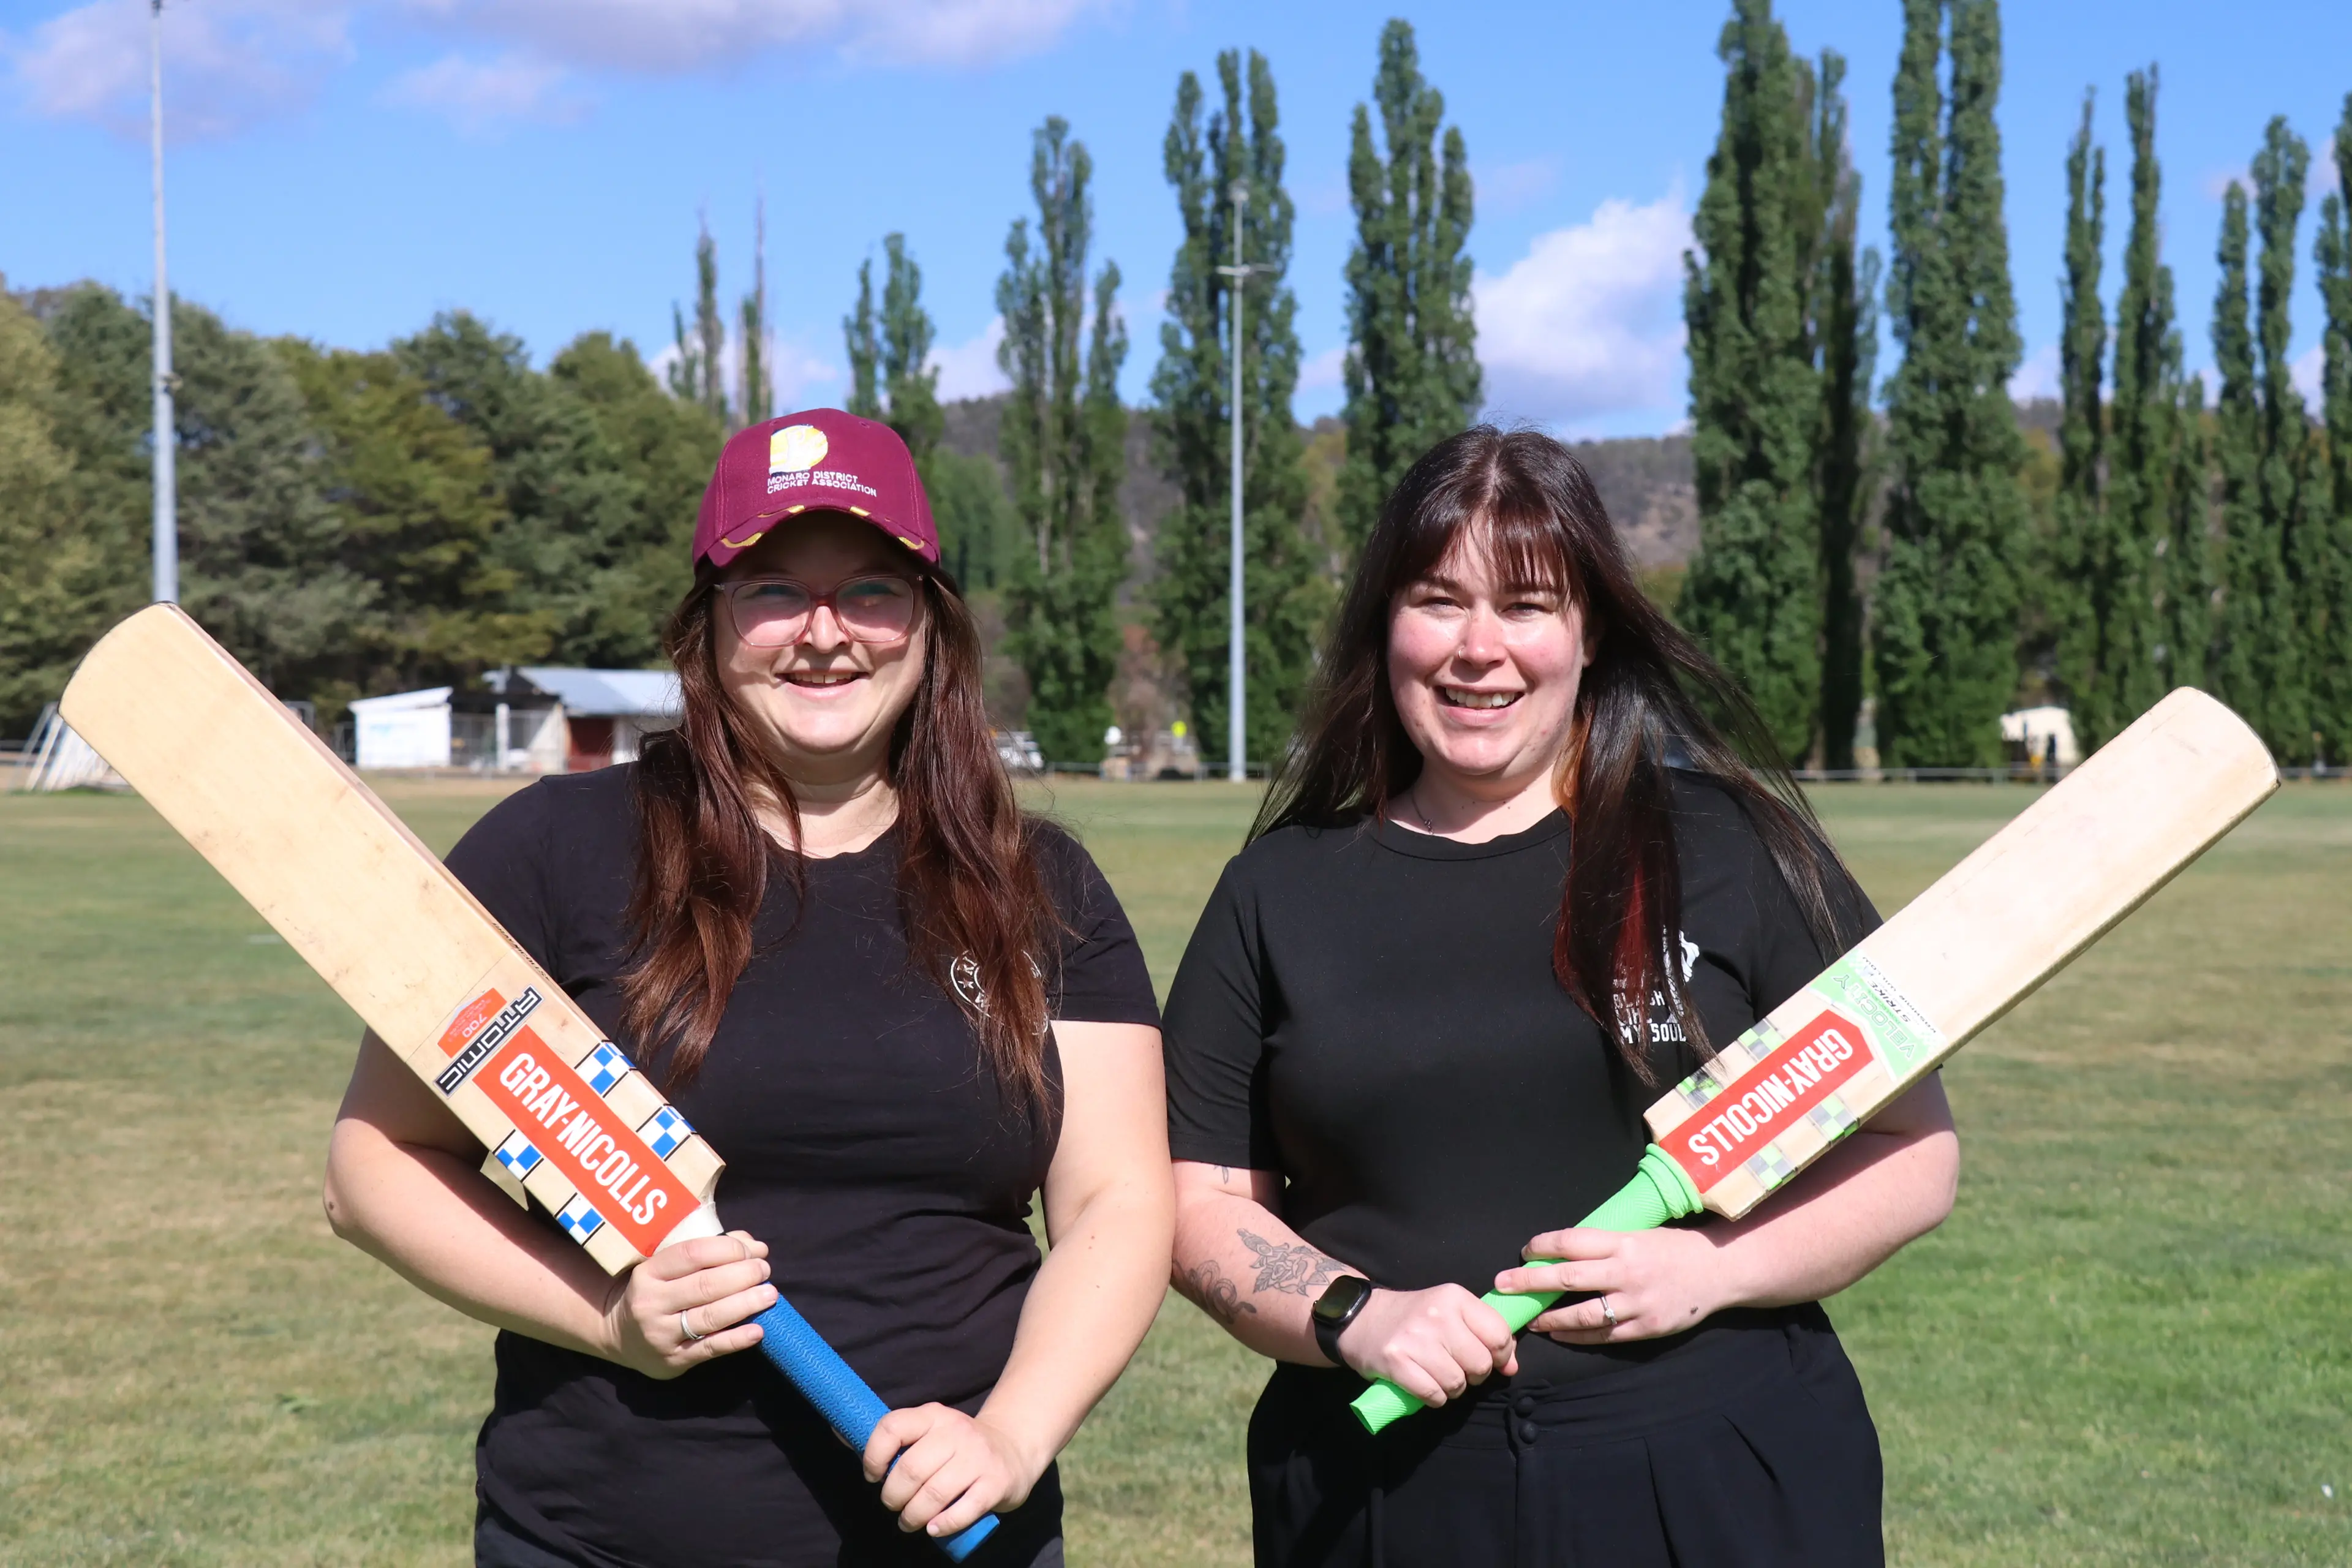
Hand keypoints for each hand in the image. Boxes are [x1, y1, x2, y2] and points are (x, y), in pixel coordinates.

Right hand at [601, 1230, 776, 1377]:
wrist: (620, 1336)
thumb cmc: (656, 1292)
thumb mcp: (667, 1268)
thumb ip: (708, 1252)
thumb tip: (753, 1245)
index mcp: (649, 1272)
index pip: (692, 1253)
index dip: (728, 1249)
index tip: (753, 1250)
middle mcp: (652, 1303)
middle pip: (706, 1285)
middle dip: (743, 1275)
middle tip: (765, 1270)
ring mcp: (661, 1334)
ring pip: (710, 1316)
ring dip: (746, 1303)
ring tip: (770, 1294)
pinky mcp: (674, 1360)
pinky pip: (710, 1348)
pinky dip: (737, 1339)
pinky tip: (758, 1330)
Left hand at [865, 1404, 1041, 1539]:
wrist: (1014, 1449)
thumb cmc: (957, 1446)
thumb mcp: (930, 1431)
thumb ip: (894, 1436)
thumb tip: (840, 1433)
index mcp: (933, 1415)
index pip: (892, 1427)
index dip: (873, 1456)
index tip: (873, 1476)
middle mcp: (956, 1432)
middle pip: (909, 1470)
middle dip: (893, 1497)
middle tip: (894, 1507)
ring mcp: (978, 1457)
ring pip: (932, 1495)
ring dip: (912, 1517)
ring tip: (909, 1522)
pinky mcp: (996, 1483)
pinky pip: (962, 1511)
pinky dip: (942, 1525)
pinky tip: (934, 1528)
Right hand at [1332, 1284, 1516, 1406]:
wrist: (1360, 1319)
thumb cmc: (1413, 1317)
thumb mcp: (1449, 1312)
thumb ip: (1484, 1334)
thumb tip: (1511, 1367)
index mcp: (1454, 1297)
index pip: (1498, 1334)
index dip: (1501, 1355)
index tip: (1490, 1359)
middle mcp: (1437, 1315)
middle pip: (1480, 1364)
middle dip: (1474, 1375)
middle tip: (1458, 1367)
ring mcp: (1415, 1339)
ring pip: (1457, 1383)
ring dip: (1452, 1388)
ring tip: (1437, 1375)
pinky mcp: (1396, 1362)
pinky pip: (1434, 1395)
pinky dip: (1433, 1398)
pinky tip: (1423, 1384)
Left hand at [1495, 1225, 1731, 1343]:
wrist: (1718, 1271)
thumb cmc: (1673, 1248)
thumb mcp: (1639, 1234)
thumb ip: (1604, 1243)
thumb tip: (1560, 1249)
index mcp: (1624, 1243)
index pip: (1571, 1242)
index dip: (1542, 1247)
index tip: (1524, 1252)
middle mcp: (1627, 1272)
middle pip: (1567, 1278)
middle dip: (1529, 1282)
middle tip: (1502, 1285)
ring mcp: (1637, 1304)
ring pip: (1582, 1314)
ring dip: (1549, 1317)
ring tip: (1529, 1318)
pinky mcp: (1646, 1329)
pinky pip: (1603, 1335)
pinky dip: (1576, 1335)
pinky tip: (1557, 1333)